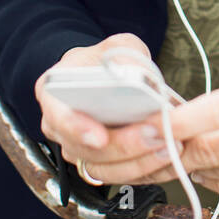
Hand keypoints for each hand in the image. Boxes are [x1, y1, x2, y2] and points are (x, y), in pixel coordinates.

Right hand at [35, 33, 183, 182]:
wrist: (98, 74)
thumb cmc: (102, 60)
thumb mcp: (115, 46)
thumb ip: (125, 54)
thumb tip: (138, 72)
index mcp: (51, 92)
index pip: (57, 115)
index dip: (77, 128)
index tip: (100, 137)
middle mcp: (57, 124)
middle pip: (82, 148)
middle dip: (122, 146)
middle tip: (153, 135)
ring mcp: (74, 146)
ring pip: (99, 167)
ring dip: (136, 161)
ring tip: (167, 145)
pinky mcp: (97, 161)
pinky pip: (114, 172)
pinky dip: (140, 166)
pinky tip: (164, 154)